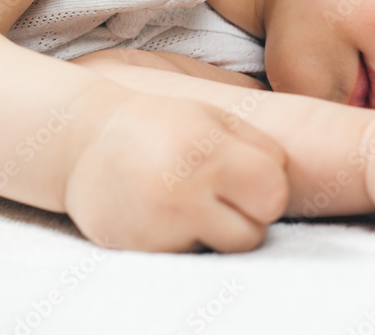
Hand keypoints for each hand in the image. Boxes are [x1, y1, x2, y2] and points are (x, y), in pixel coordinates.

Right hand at [64, 91, 288, 252]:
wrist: (82, 141)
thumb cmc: (160, 125)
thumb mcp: (212, 117)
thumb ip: (258, 144)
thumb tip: (293, 181)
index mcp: (210, 151)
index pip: (274, 193)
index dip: (266, 187)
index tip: (246, 176)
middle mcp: (187, 191)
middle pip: (256, 232)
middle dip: (246, 215)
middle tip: (218, 193)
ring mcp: (162, 226)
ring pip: (226, 250)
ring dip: (219, 232)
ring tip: (193, 203)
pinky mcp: (143, 251)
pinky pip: (191, 257)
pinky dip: (186, 241)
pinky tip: (165, 215)